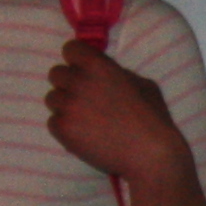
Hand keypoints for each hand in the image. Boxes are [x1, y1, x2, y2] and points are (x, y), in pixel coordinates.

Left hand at [44, 37, 190, 188]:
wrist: (150, 156)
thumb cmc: (153, 119)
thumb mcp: (143, 85)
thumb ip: (117, 74)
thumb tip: (104, 74)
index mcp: (99, 66)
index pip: (70, 49)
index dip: (77, 61)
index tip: (85, 72)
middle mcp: (78, 81)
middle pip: (56, 74)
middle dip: (69, 84)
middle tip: (86, 100)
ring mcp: (67, 106)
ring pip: (52, 99)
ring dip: (66, 107)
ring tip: (86, 121)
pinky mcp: (62, 129)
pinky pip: (53, 122)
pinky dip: (66, 128)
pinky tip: (85, 135)